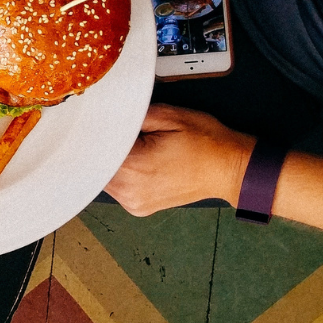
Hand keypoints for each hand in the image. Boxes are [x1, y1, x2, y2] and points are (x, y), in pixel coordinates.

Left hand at [104, 104, 254, 216]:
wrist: (231, 169)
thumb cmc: (206, 143)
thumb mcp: (169, 115)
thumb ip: (131, 115)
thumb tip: (106, 116)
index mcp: (133, 168)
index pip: (92, 151)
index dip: (91, 135)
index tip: (91, 124)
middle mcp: (129, 191)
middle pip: (93, 166)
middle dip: (101, 147)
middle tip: (115, 131)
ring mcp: (133, 203)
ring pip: (102, 178)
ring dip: (109, 162)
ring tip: (132, 147)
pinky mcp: (138, 207)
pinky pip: (116, 187)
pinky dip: (119, 173)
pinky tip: (136, 161)